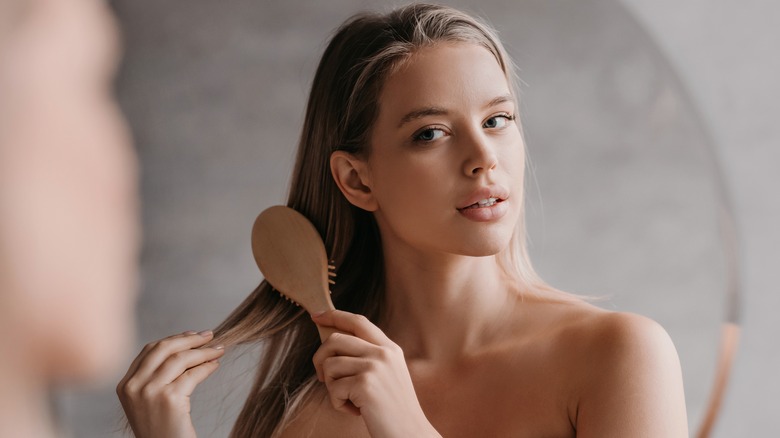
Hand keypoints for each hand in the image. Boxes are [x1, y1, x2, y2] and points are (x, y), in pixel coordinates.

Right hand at [116, 330, 224, 437]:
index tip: (192, 335)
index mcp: (125, 385)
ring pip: (181, 358)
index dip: (173, 339)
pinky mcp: (170, 399)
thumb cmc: (161, 430)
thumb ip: (155, 376)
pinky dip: (207, 367)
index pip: (149, 350)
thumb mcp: (148, 401)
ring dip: (204, 351)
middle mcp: (134, 387)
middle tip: (209, 335)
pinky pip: (193, 374)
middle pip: (164, 348)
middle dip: (189, 339)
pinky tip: (215, 365)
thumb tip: (185, 346)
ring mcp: (150, 392)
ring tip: (218, 350)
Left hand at [311, 310, 440, 437]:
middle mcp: (383, 353)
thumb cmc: (394, 409)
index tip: (317, 316)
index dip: (335, 315)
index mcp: (390, 348)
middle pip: (336, 339)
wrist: (410, 433)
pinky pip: (333, 388)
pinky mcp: (365, 384)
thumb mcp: (388, 374)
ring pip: (330, 365)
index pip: (358, 321)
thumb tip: (333, 343)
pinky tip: (355, 410)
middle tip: (322, 377)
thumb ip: (368, 356)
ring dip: (331, 387)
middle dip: (320, 358)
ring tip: (349, 400)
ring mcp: (375, 367)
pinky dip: (337, 403)